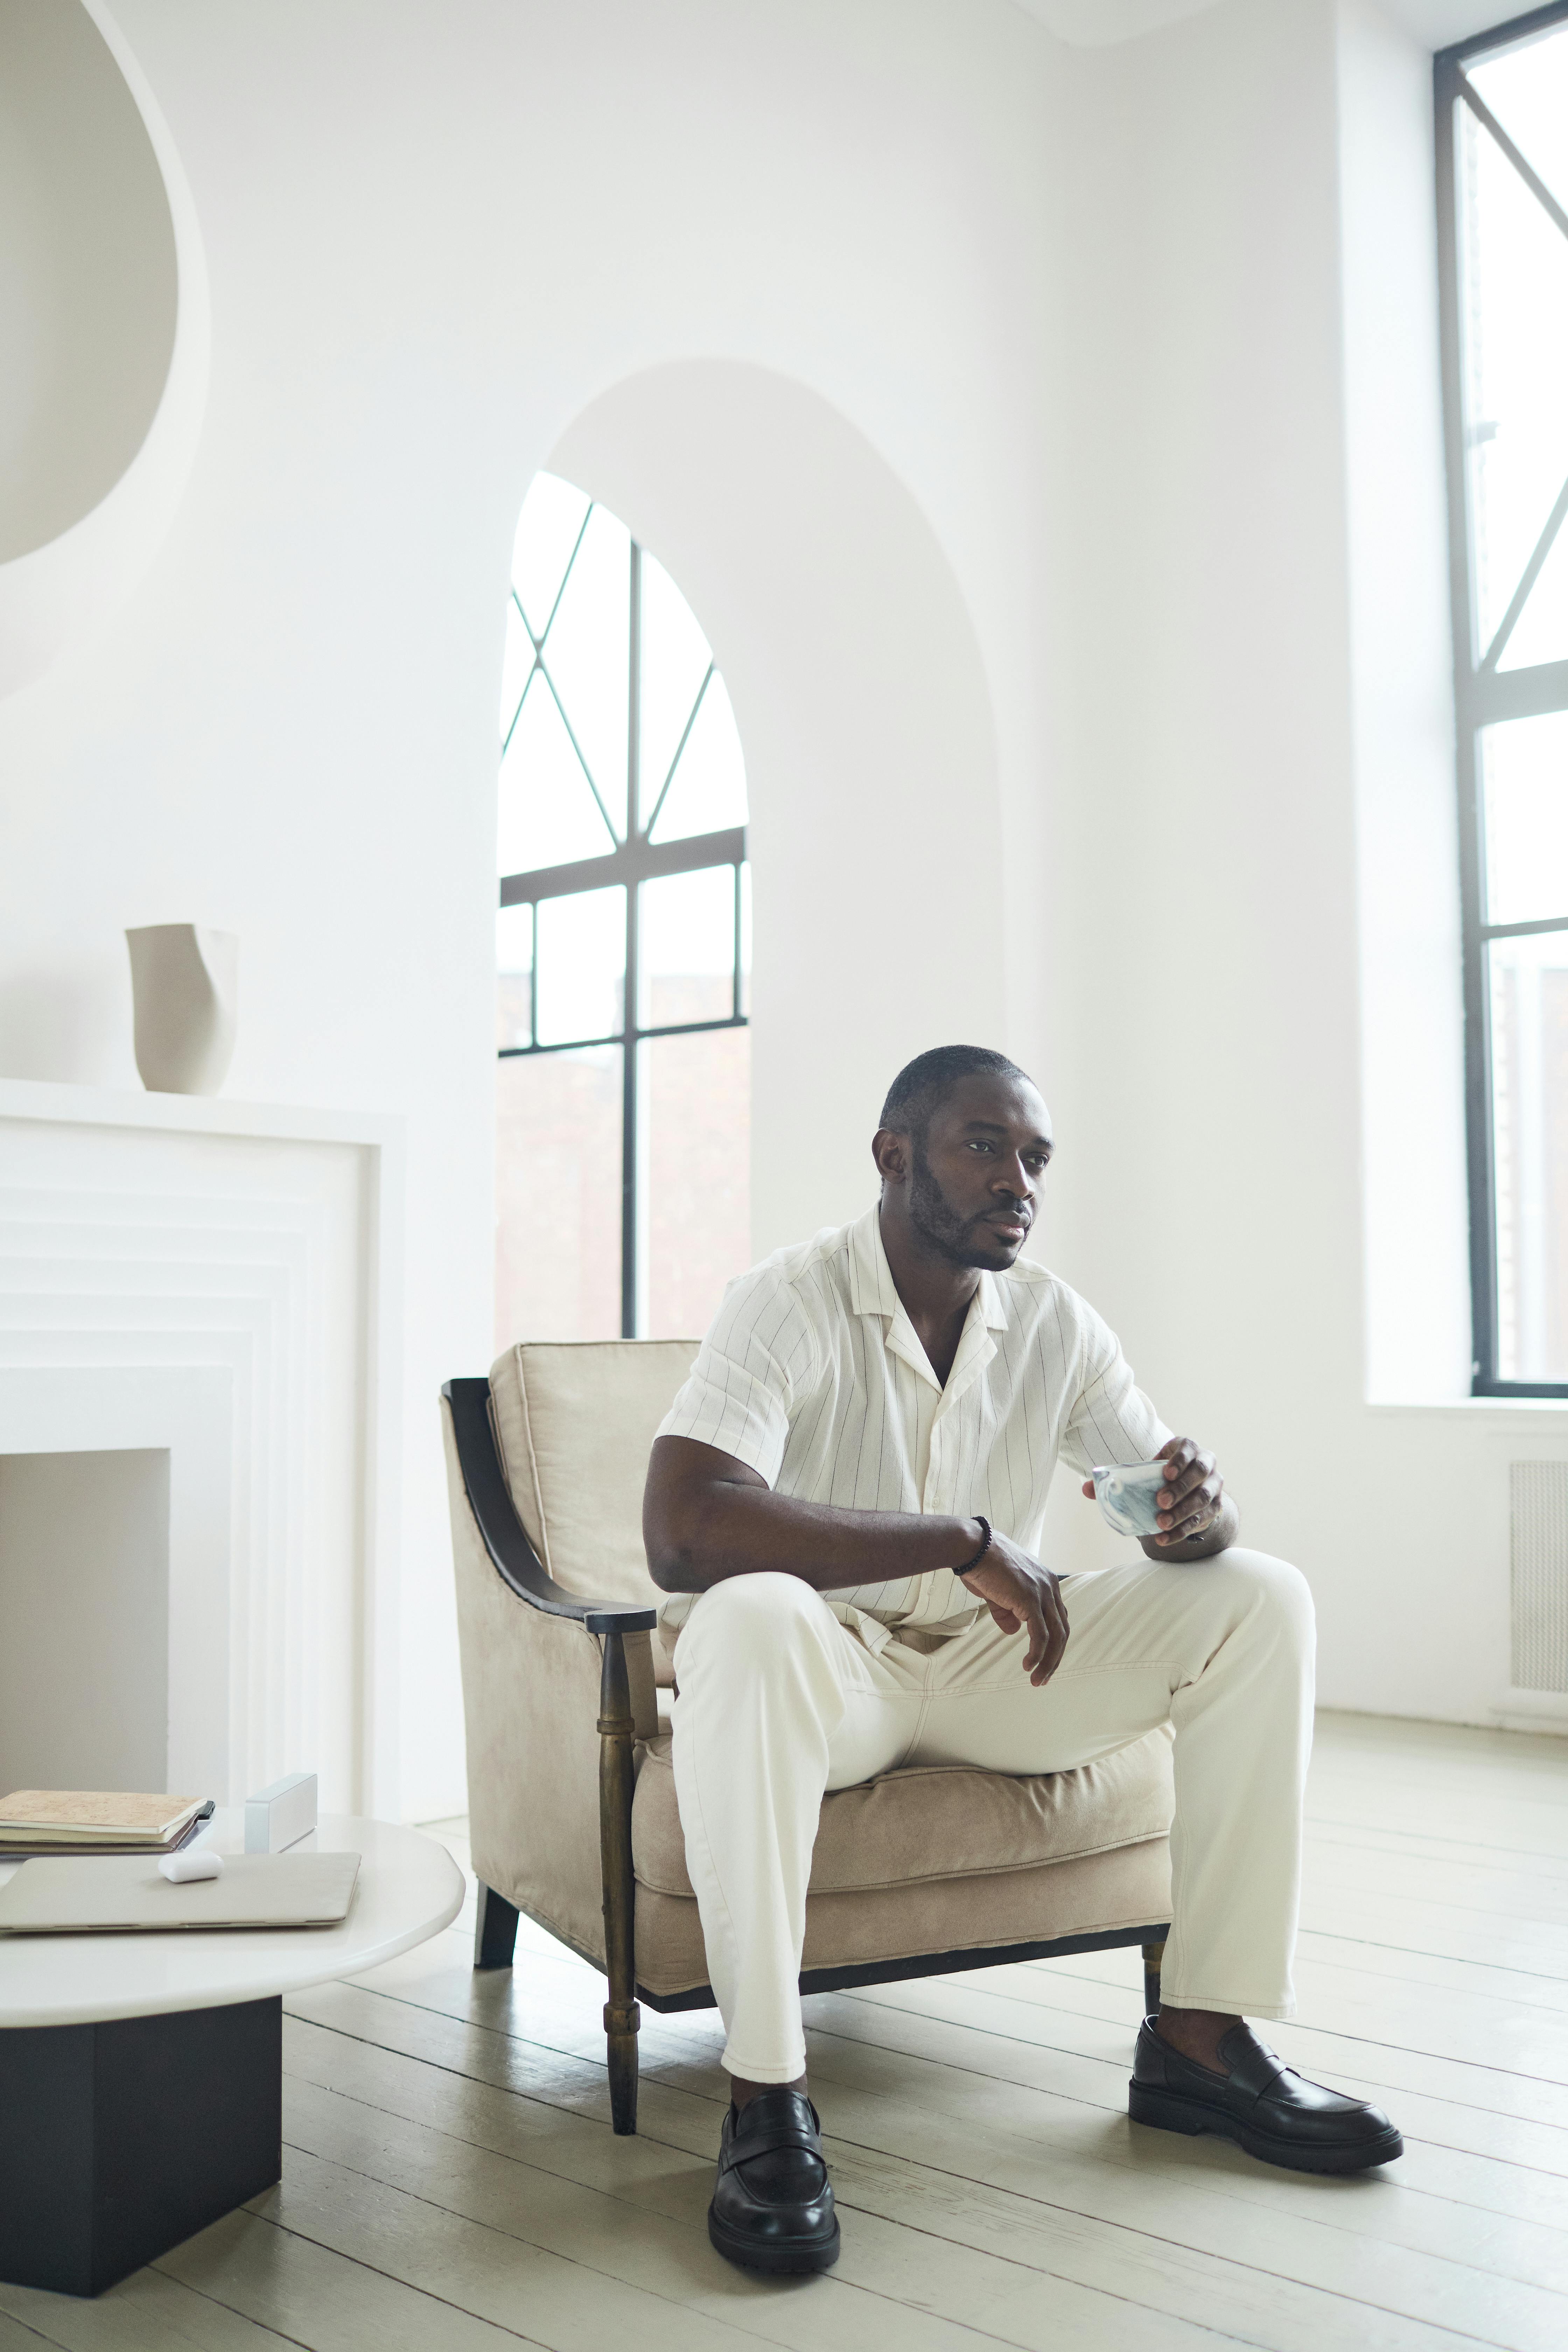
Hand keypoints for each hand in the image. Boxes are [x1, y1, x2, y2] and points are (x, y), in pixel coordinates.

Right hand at [959, 1529, 1068, 1685]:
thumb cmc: (982, 1566)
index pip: (1059, 1619)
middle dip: (1055, 1658)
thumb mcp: (998, 1593)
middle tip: (1044, 1678)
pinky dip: (1037, 1653)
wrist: (973, 1548)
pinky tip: (1028, 1665)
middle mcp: (1050, 1587)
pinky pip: (1040, 1635)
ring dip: (1048, 1662)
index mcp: (1047, 1582)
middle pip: (1062, 1630)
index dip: (1054, 1643)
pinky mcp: (1030, 1600)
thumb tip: (1014, 1631)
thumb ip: (1008, 1612)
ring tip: (1037, 1679)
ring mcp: (1042, 1593)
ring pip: (1056, 1636)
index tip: (1045, 1662)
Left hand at [1080, 1436, 1226, 1549]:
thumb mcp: (1145, 1471)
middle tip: (1159, 1502)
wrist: (1189, 1490)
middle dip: (1180, 1488)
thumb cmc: (1161, 1476)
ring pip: (1203, 1499)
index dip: (1179, 1459)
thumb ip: (1117, 1478)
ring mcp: (1214, 1486)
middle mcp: (1206, 1464)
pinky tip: (1165, 1538)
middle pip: (1199, 1473)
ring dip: (1182, 1512)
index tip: (1164, 1472)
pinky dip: (1183, 1531)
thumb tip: (1085, 1488)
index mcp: (1188, 1448)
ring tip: (1160, 1524)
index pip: (1188, 1449)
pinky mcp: (1216, 1508)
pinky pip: (1202, 1520)